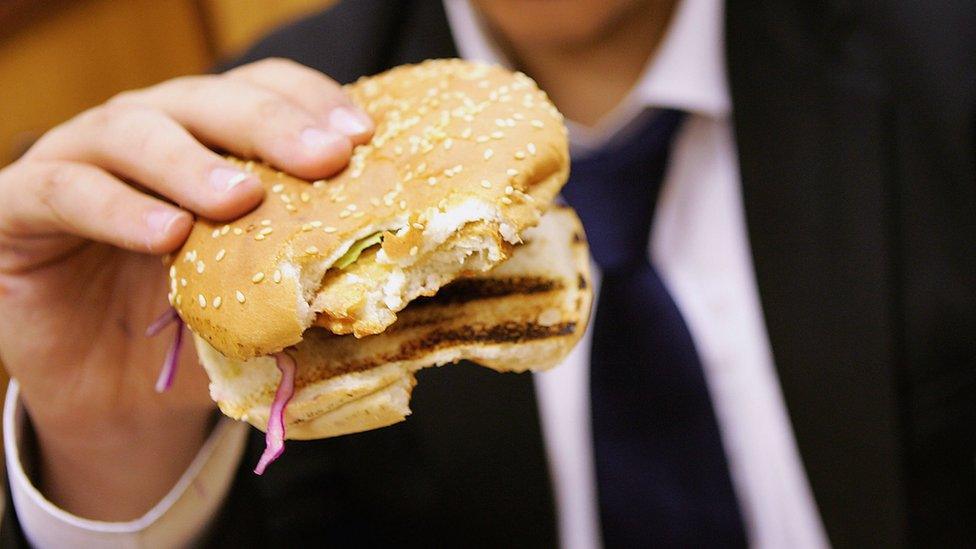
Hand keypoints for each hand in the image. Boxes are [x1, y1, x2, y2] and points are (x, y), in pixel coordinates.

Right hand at [0, 58, 372, 519]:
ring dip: (192, 162)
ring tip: (240, 198)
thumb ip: (309, 267)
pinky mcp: (23, 208)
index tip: (362, 136)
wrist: (119, 403)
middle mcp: (151, 136)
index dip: (311, 102)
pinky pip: (66, 190)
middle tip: (324, 158)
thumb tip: (395, 270)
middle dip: (269, 124)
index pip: (263, 91)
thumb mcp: (264, 295)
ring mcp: (84, 163)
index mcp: (212, 142)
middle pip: (208, 100)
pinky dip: (116, 207)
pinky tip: (164, 233)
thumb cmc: (200, 335)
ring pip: (134, 131)